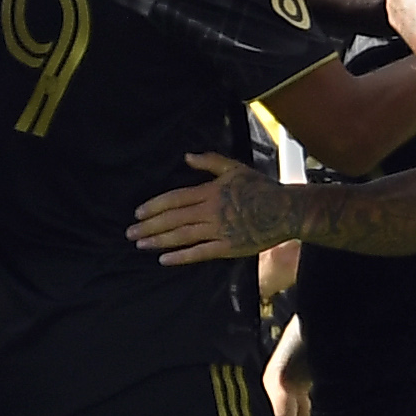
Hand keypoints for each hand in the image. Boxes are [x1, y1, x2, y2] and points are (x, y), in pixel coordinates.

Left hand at [127, 150, 294, 265]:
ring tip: (141, 244)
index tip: (138, 213)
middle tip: (130, 233)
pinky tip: (164, 259)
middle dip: (150, 226)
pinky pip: (200, 253)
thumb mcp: (235, 168)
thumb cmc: (261, 188)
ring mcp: (218, 231)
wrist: (285, 210)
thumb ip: (210, 162)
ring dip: (159, 240)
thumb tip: (186, 156)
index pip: (175, 198)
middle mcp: (210, 211)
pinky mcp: (228, 247)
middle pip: (173, 219)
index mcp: (210, 192)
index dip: (154, 206)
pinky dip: (181, 257)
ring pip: (182, 236)